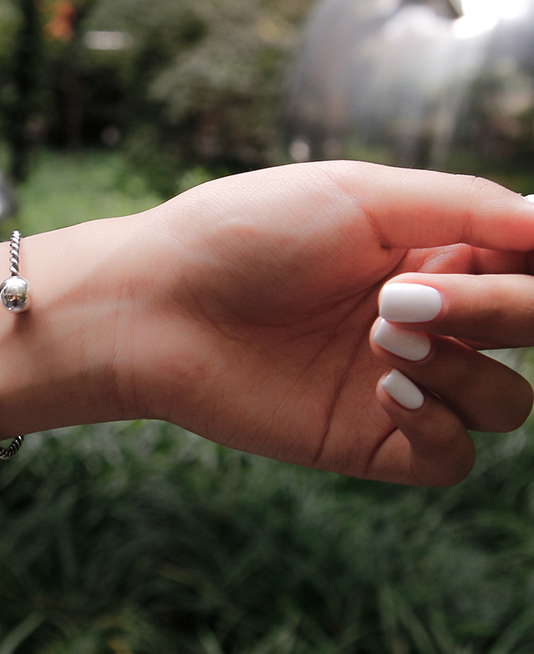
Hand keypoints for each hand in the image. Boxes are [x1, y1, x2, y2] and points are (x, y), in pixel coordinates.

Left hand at [119, 161, 533, 485]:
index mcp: (427, 254)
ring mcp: (398, 383)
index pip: (528, 266)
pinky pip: (452, 458)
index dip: (533, 267)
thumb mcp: (359, 194)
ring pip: (506, 403)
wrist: (157, 304)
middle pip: (531, 330)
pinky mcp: (365, 440)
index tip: (517, 257)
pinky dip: (440, 426)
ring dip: (466, 370)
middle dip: (502, 312)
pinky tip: (385, 390)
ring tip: (381, 337)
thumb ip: (463, 207)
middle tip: (410, 299)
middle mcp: (425, 321)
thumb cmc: (245, 233)